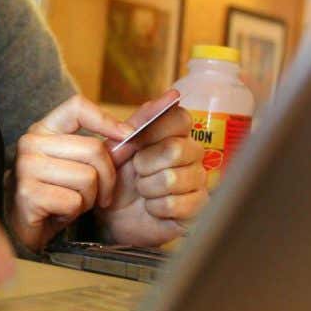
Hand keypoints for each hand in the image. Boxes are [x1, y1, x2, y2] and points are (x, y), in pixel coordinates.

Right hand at [6, 95, 134, 252]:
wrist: (24, 227)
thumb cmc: (56, 194)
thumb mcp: (78, 165)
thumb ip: (106, 146)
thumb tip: (141, 124)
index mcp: (43, 129)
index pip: (77, 107)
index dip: (106, 119)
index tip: (126, 135)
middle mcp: (31, 143)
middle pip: (94, 149)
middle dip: (107, 178)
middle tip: (99, 195)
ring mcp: (26, 167)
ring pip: (87, 178)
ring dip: (89, 198)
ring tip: (73, 202)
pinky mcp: (28, 193)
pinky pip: (74, 201)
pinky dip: (74, 212)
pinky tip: (60, 213)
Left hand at [95, 93, 208, 246]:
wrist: (111, 215)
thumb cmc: (119, 176)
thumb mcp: (122, 143)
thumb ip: (144, 118)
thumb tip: (174, 95)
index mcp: (177, 133)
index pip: (180, 118)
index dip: (152, 132)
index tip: (134, 145)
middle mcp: (193, 154)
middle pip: (175, 149)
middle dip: (144, 164)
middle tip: (137, 173)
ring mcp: (199, 180)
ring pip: (172, 178)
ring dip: (147, 188)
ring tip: (143, 191)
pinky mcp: (199, 207)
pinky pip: (175, 204)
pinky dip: (155, 208)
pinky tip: (153, 208)